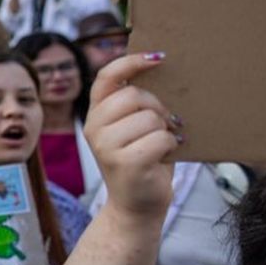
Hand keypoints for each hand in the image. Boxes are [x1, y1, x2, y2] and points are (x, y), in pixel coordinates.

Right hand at [85, 53, 179, 219]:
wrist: (137, 206)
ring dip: (165, 130)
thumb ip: (135, 103)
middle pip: (133, 95)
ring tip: (161, 145)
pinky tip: (164, 157)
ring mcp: (107, 146)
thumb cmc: (142, 161)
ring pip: (150, 117)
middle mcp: (94, 129)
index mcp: (95, 115)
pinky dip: (171, 146)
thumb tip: (160, 67)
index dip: (131, 62)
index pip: (106, 77)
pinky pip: (161, 138)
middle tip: (164, 124)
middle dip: (157, 107)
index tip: (158, 57)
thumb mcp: (133, 128)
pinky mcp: (126, 162)